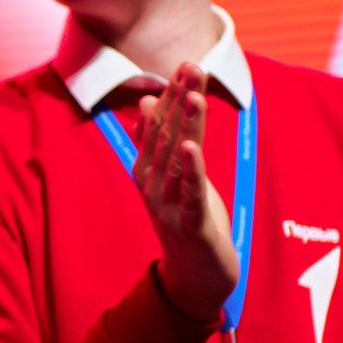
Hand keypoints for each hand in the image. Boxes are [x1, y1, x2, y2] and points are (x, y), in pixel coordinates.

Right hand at [129, 64, 237, 323]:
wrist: (195, 277)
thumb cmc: (185, 221)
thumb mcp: (170, 177)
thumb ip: (157, 140)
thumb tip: (146, 99)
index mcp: (146, 172)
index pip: (156, 126)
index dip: (171, 95)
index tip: (184, 65)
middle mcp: (151, 187)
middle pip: (166, 137)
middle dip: (180, 101)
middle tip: (192, 67)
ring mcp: (168, 208)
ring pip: (178, 160)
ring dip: (187, 126)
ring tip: (194, 95)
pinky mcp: (190, 227)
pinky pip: (190, 194)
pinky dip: (191, 170)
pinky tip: (191, 148)